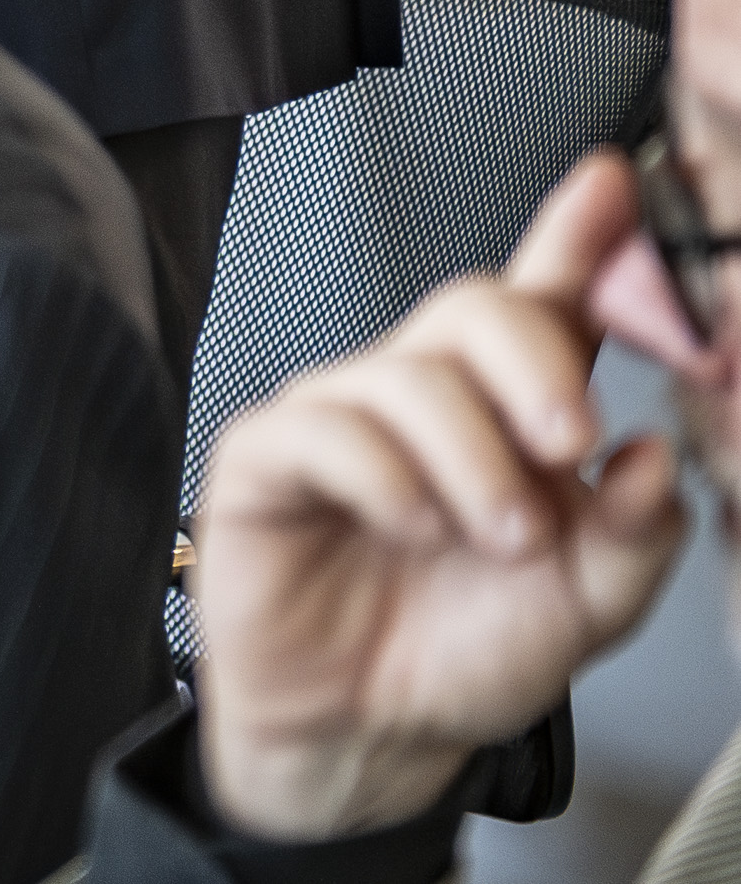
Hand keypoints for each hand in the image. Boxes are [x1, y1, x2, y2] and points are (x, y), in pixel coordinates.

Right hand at [193, 153, 699, 841]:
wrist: (371, 734)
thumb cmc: (463, 652)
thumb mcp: (588, 606)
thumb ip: (634, 536)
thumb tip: (654, 459)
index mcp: (512, 418)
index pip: (549, 302)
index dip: (580, 235)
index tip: (615, 186)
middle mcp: (429, 400)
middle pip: (477, 307)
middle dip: (537, 366)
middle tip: (569, 445)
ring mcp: (342, 419)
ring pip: (408, 374)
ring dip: (473, 460)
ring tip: (497, 537)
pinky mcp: (267, 456)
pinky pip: (320, 428)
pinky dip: (385, 479)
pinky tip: (408, 526)